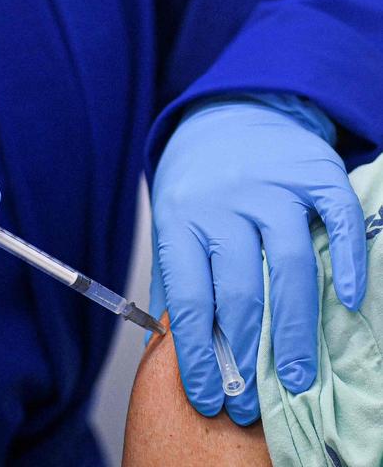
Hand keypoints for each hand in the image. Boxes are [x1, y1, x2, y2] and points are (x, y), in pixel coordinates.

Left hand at [149, 98, 365, 424]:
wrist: (225, 118)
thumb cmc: (197, 189)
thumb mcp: (172, 230)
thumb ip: (177, 284)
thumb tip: (174, 351)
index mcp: (180, 223)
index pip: (190, 302)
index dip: (200, 357)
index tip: (209, 398)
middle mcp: (223, 205)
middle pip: (240, 291)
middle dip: (247, 358)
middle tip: (253, 405)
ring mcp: (271, 186)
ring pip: (289, 265)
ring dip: (296, 329)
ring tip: (297, 378)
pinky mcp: (312, 171)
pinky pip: (337, 218)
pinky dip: (350, 262)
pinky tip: (349, 303)